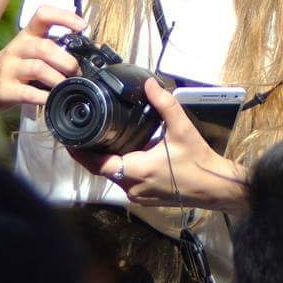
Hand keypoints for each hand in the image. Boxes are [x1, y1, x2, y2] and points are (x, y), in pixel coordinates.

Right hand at [0, 4, 87, 115]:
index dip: (64, 17)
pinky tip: (51, 101)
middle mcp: (17, 49)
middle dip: (66, 61)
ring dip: (58, 80)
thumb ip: (50, 51)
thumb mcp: (26, 52)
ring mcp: (9, 69)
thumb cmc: (9, 69)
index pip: (43, 15)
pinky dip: (44, 98)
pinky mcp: (4, 89)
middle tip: (76, 72)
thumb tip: (83, 58)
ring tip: (66, 87)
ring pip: (38, 68)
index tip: (82, 26)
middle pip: (45, 47)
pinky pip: (27, 93)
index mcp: (26, 36)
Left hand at [71, 78, 248, 212]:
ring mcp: (138, 195)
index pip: (96, 164)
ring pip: (113, 176)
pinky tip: (124, 153)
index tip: (68, 139)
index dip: (79, 152)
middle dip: (92, 153)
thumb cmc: (198, 161)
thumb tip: (149, 84)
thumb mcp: (181, 129)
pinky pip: (124, 182)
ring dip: (107, 161)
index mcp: (135, 170)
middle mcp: (131, 186)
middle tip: (84, 133)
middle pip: (102, 169)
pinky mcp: (145, 198)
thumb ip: (164, 104)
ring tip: (101, 140)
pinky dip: (120, 168)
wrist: (214, 187)